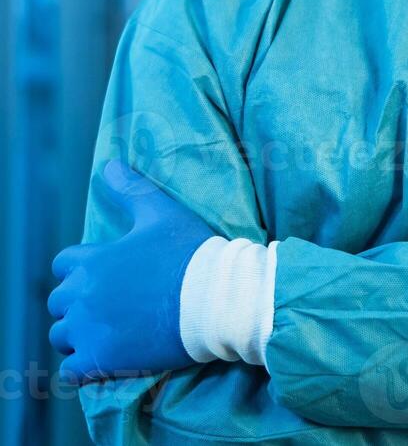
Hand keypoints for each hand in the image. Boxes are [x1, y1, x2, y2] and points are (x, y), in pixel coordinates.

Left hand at [48, 160, 215, 383]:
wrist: (220, 298)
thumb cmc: (193, 254)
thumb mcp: (164, 214)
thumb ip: (132, 190)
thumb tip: (110, 165)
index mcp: (92, 261)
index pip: (64, 264)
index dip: (83, 269)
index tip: (108, 275)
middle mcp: (82, 296)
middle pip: (59, 302)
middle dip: (79, 303)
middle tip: (112, 305)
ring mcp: (90, 330)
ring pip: (62, 336)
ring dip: (79, 334)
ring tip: (108, 333)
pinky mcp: (102, 360)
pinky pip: (72, 370)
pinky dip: (82, 367)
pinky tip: (103, 360)